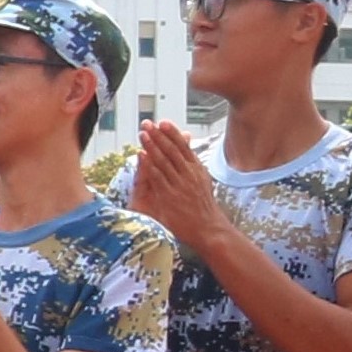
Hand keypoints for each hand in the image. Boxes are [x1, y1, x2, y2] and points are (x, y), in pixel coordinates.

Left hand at [125, 115, 220, 246]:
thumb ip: (192, 166)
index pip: (184, 147)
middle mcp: (190, 174)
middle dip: (159, 135)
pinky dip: (149, 164)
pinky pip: (158, 177)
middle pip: (172, 150)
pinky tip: (142, 155)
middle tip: (148, 123)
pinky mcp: (171, 196)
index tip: (163, 122)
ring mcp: (180, 184)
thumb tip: (188, 150)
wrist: (209, 228)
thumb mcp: (201, 181)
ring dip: (152, 145)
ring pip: (164, 160)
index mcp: (197, 169)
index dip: (172, 133)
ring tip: (143, 133)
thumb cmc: (202, 207)